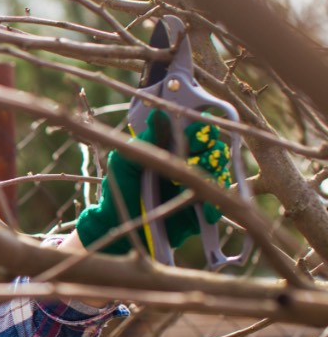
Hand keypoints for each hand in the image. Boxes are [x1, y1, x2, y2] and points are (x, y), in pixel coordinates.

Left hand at [75, 110, 232, 254]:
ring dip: (213, 174)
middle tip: (198, 157)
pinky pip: (216, 205)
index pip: (198, 132)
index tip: (195, 132)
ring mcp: (197, 187)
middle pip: (215, 151)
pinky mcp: (201, 210)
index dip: (201, 130)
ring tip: (197, 177)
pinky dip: (213, 206)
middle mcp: (190, 165)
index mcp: (174, 149)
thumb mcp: (125, 162)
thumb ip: (144, 140)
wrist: (117, 222)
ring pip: (220, 175)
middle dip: (211, 151)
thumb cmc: (120, 187)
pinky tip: (203, 209)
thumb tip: (158, 114)